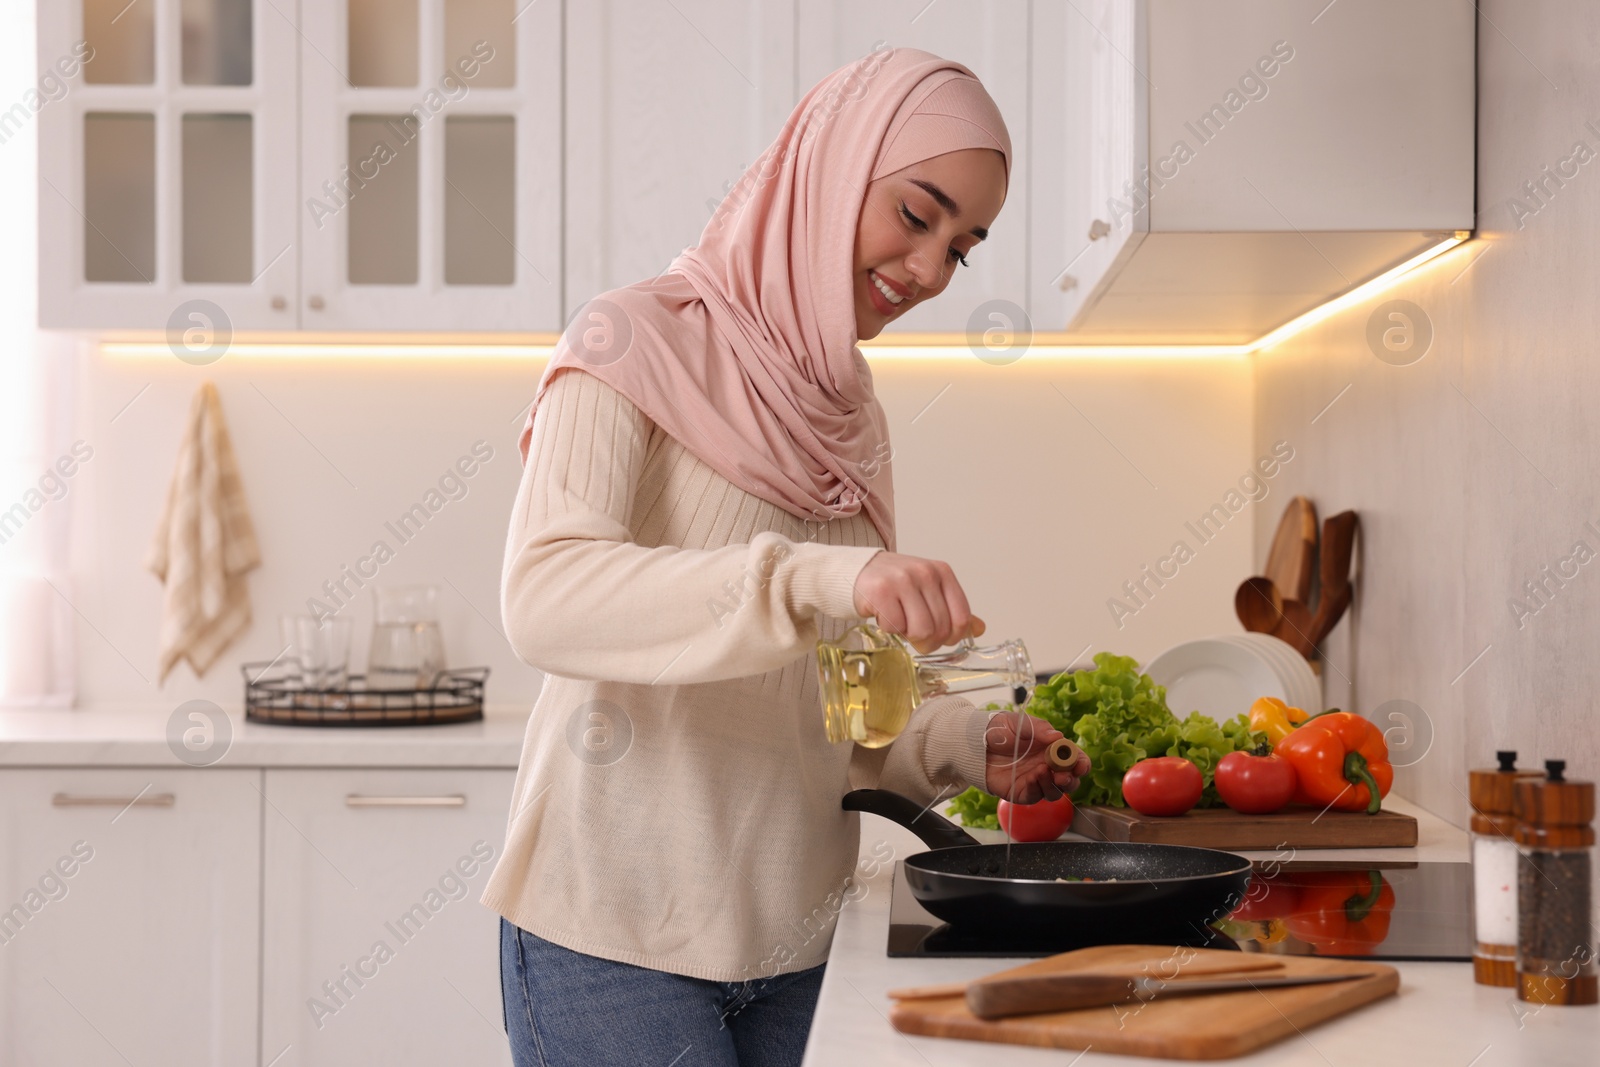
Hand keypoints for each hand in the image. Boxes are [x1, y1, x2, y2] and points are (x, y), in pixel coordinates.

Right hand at [852, 552, 981, 651]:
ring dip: (909, 637)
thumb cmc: (897, 583)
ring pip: (920, 631)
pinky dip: (890, 629)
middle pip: (940, 629)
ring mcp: (903, 581)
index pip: (961, 617)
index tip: (942, 638)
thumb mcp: (930, 590)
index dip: (953, 637)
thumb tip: (978, 629)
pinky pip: (895, 627)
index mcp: (942, 572)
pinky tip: (885, 616)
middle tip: (915, 635)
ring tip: (901, 625)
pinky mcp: (881, 592)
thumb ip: (953, 609)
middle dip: (928, 641)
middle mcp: (925, 573)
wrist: (860, 570)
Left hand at [982, 712, 1091, 803]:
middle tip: (1064, 775)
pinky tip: (1031, 778)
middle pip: (1069, 781)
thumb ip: (1039, 729)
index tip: (1080, 765)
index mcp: (1052, 750)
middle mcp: (1047, 767)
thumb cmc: (1000, 730)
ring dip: (1053, 785)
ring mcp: (1035, 781)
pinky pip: (1034, 796)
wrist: (974, 743)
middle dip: (1071, 780)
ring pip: (1054, 792)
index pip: (1075, 760)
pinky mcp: (1021, 792)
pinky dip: (1036, 789)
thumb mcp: (1020, 723)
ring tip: (1043, 771)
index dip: (1081, 764)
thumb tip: (1059, 737)